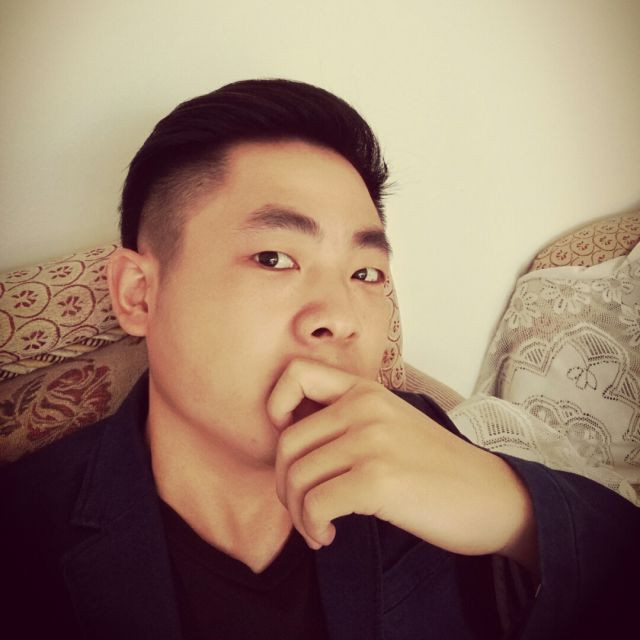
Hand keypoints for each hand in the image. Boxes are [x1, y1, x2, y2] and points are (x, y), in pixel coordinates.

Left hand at [268, 359, 537, 571]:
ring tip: (318, 528)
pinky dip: (313, 527)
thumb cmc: (435, 468)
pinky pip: (316, 505)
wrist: (492, 497)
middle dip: (284, 485)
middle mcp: (365, 407)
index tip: (289, 443)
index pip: (295, 373)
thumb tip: (287, 446)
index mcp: (365, 390)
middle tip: (304, 509)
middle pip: (287, 442)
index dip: (275, 406)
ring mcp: (372, 440)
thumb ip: (346, 421)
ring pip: (297, 477)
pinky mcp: (378, 480)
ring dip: (299, 514)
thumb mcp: (391, 424)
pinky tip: (329, 536)